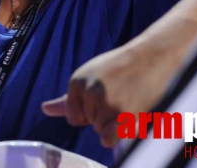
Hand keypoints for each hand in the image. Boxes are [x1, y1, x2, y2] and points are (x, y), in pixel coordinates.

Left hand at [41, 39, 176, 147]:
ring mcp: (107, 103)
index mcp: (76, 82)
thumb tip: (44, 109)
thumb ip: (67, 99)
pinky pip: (109, 140)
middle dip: (103, 116)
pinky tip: (126, 122)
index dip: (89, 113)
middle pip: (89, 124)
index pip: (73, 117)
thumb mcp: (89, 77)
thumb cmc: (120, 68)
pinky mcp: (124, 114)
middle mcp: (89, 92)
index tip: (104, 96)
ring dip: (115, 123)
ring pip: (102, 131)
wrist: (152, 57)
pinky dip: (115, 137)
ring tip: (128, 101)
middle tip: (120, 95)